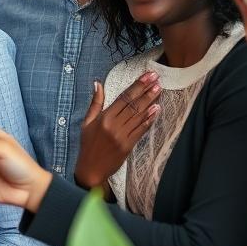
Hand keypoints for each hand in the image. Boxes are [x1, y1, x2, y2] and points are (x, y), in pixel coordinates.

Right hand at [74, 74, 160, 188]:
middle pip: (133, 105)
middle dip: (146, 90)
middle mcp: (113, 126)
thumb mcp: (87, 122)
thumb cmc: (87, 144)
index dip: (136, 86)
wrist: (91, 169)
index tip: (147, 76)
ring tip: (159, 90)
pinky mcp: (128, 146)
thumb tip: (97, 83)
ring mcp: (122, 136)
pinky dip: (149, 119)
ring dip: (150, 102)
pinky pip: (141, 130)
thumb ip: (95, 103)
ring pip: (138, 116)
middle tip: (157, 79)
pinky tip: (156, 110)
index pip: (123, 98)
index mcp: (103, 118)